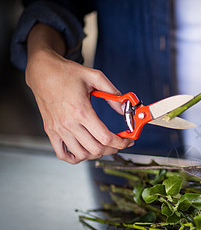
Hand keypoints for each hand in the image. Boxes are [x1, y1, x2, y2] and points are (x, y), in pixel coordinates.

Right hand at [26, 24, 132, 163]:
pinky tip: (85, 151)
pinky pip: (62, 154)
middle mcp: (68, 123)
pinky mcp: (50, 131)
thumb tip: (124, 108)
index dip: (121, 142)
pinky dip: (76, 157)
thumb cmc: (67, 73)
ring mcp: (58, 129)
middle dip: (113, 149)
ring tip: (104, 145)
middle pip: (96, 149)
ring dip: (97, 154)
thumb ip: (113, 94)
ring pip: (81, 154)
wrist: (43, 72)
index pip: (105, 137)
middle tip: (120, 143)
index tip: (128, 140)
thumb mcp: (95, 77)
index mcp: (81, 111)